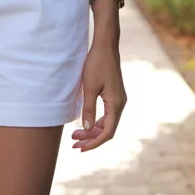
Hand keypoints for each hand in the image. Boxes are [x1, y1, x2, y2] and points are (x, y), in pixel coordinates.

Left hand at [70, 37, 126, 151]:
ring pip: (107, 122)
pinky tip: (85, 122)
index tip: (80, 148)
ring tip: (76, 135)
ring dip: (92, 130)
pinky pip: (107, 114)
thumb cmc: (97, 64)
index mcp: (116, 104)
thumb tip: (86, 128)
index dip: (94, 143)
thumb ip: (88, 109)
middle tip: (74, 144)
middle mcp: (120, 104)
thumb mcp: (89, 87)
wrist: (105, 45)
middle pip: (107, 129)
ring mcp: (118, 99)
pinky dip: (96, 121)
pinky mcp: (114, 94)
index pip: (107, 132)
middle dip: (91, 138)